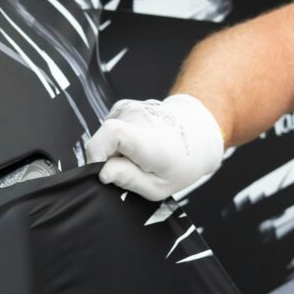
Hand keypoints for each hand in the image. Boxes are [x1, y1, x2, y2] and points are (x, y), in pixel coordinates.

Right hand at [85, 94, 223, 200]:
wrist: (196, 135)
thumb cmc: (180, 164)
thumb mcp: (159, 187)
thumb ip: (129, 180)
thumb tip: (103, 173)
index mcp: (150, 141)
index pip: (112, 134)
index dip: (97, 154)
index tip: (102, 172)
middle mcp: (140, 119)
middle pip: (103, 140)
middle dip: (107, 160)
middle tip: (129, 170)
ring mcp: (131, 108)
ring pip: (104, 136)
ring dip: (112, 151)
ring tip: (136, 157)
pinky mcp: (124, 106)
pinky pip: (108, 129)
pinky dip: (114, 141)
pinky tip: (133, 145)